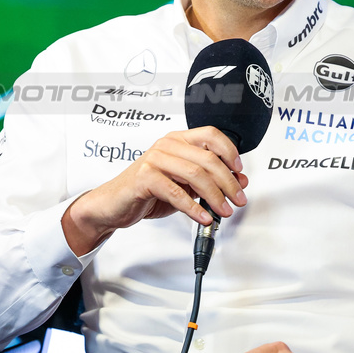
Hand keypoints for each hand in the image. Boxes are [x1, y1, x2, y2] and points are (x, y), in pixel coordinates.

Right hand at [62, 127, 247, 253]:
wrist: (114, 204)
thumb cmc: (147, 191)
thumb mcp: (184, 185)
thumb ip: (208, 181)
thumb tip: (239, 182)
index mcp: (177, 140)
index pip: (210, 135)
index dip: (229, 152)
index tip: (239, 171)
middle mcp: (166, 145)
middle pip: (207, 159)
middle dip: (228, 182)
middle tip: (238, 199)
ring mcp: (154, 159)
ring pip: (195, 174)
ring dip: (215, 196)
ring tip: (223, 210)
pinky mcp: (144, 177)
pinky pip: (176, 192)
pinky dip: (194, 208)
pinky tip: (203, 217)